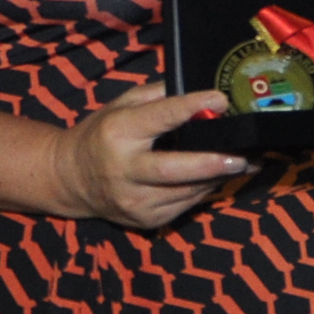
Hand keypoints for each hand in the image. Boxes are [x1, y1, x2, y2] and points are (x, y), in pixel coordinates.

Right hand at [48, 84, 247, 229]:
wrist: (71, 179)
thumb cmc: (101, 135)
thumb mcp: (120, 105)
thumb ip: (158, 96)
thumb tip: (199, 93)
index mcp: (117, 133)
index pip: (159, 118)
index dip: (191, 107)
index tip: (221, 99)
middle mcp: (124, 171)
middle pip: (173, 170)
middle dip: (211, 163)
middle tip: (241, 156)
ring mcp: (134, 201)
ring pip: (186, 192)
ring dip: (216, 178)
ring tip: (242, 163)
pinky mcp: (145, 221)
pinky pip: (185, 206)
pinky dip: (203, 191)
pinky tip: (215, 178)